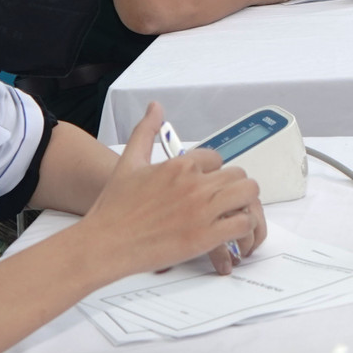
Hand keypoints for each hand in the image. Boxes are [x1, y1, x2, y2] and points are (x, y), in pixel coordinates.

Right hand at [78, 103, 262, 278]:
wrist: (104, 244)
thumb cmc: (114, 208)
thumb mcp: (128, 162)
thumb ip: (145, 132)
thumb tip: (155, 108)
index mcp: (179, 165)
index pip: (216, 158)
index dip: (213, 171)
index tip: (206, 184)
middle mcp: (194, 184)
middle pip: (237, 175)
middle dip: (232, 187)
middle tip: (223, 201)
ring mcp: (202, 210)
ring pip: (248, 194)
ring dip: (245, 204)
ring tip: (232, 214)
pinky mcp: (206, 236)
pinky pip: (243, 223)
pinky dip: (244, 228)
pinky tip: (232, 232)